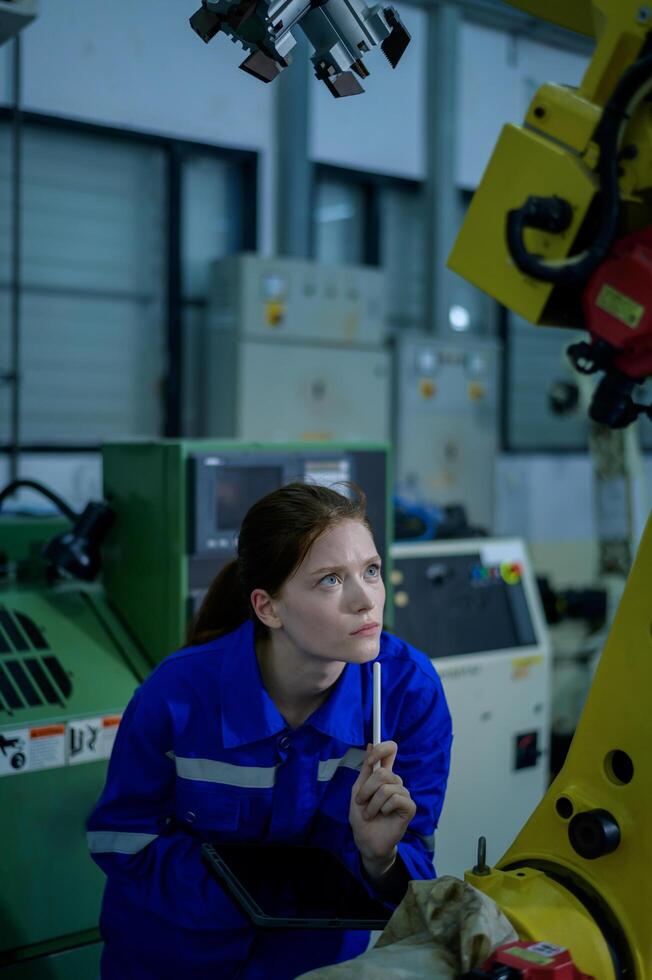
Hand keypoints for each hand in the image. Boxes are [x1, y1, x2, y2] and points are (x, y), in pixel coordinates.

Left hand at [349, 741, 416, 879]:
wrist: (366, 840)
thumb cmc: (362, 816)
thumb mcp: (358, 790)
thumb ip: (366, 769)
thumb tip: (371, 744)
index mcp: (384, 775)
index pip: (390, 750)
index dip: (382, 749)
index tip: (370, 762)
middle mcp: (395, 782)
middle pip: (383, 772)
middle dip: (367, 789)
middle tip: (362, 802)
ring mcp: (404, 794)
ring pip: (387, 787)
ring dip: (373, 803)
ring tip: (371, 813)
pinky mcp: (410, 807)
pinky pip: (396, 798)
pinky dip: (384, 808)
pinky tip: (384, 815)